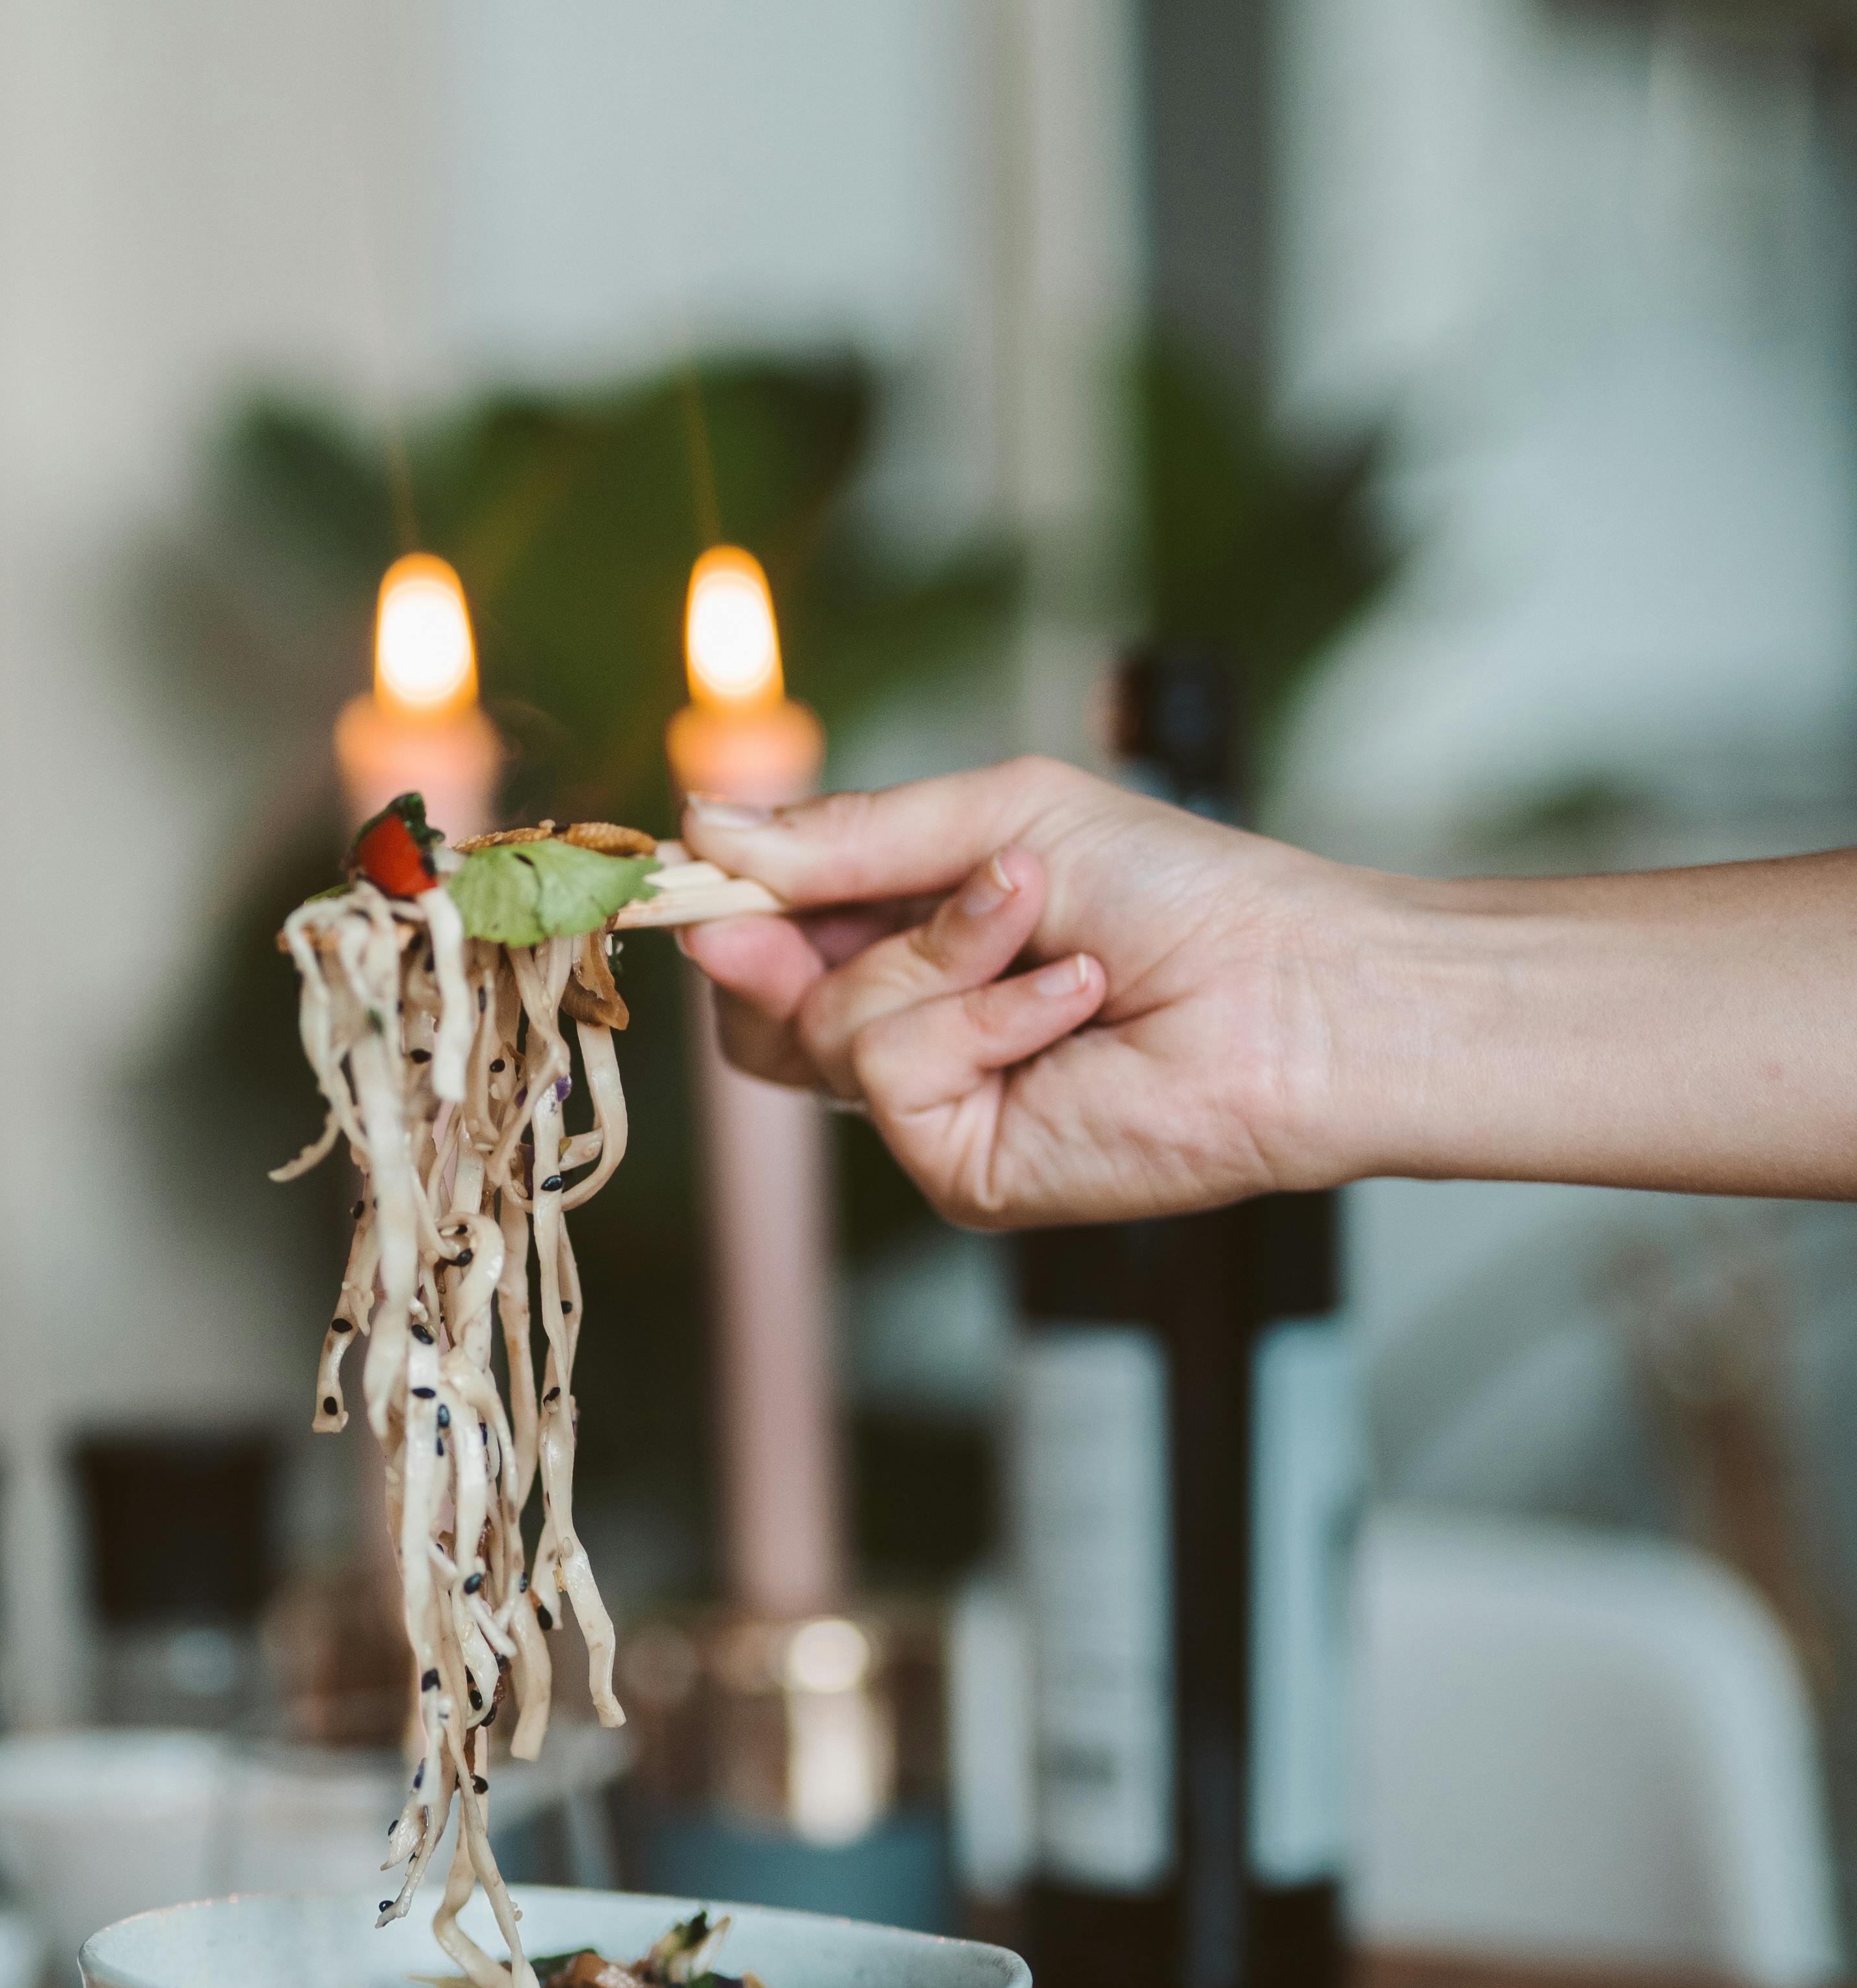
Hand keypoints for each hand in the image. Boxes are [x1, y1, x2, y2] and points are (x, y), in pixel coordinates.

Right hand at [680, 760, 1369, 1229]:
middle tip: (784, 906)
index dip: (728, 909)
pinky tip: (1073, 999)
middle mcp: (916, 1041)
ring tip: (1042, 925)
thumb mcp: (1004, 817)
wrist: (1295, 991)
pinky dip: (983, 1015)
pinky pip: (896, 1074)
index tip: (693, 862)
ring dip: (934, 953)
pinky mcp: (963, 1170)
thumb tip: (705, 827)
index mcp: (915, 952)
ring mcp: (936, 1113)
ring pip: (824, 1032)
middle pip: (759, 1017)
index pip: (774, 948)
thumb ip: (852, 833)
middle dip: (768, 945)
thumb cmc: (1184, 896)